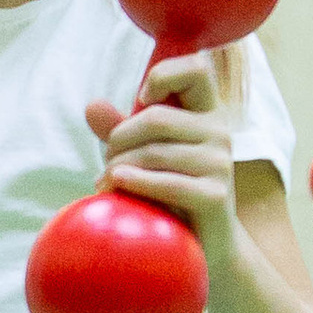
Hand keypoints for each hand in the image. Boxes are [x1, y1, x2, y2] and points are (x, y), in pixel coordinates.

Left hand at [84, 54, 235, 250]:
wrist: (204, 245)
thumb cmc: (169, 192)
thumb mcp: (143, 154)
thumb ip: (120, 129)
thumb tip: (91, 106)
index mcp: (207, 112)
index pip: (196, 68)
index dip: (164, 75)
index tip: (141, 100)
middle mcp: (220, 132)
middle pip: (156, 118)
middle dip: (120, 140)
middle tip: (107, 162)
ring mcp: (221, 164)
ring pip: (154, 152)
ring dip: (119, 167)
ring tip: (106, 182)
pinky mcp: (216, 196)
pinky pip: (165, 183)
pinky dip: (135, 183)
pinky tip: (115, 186)